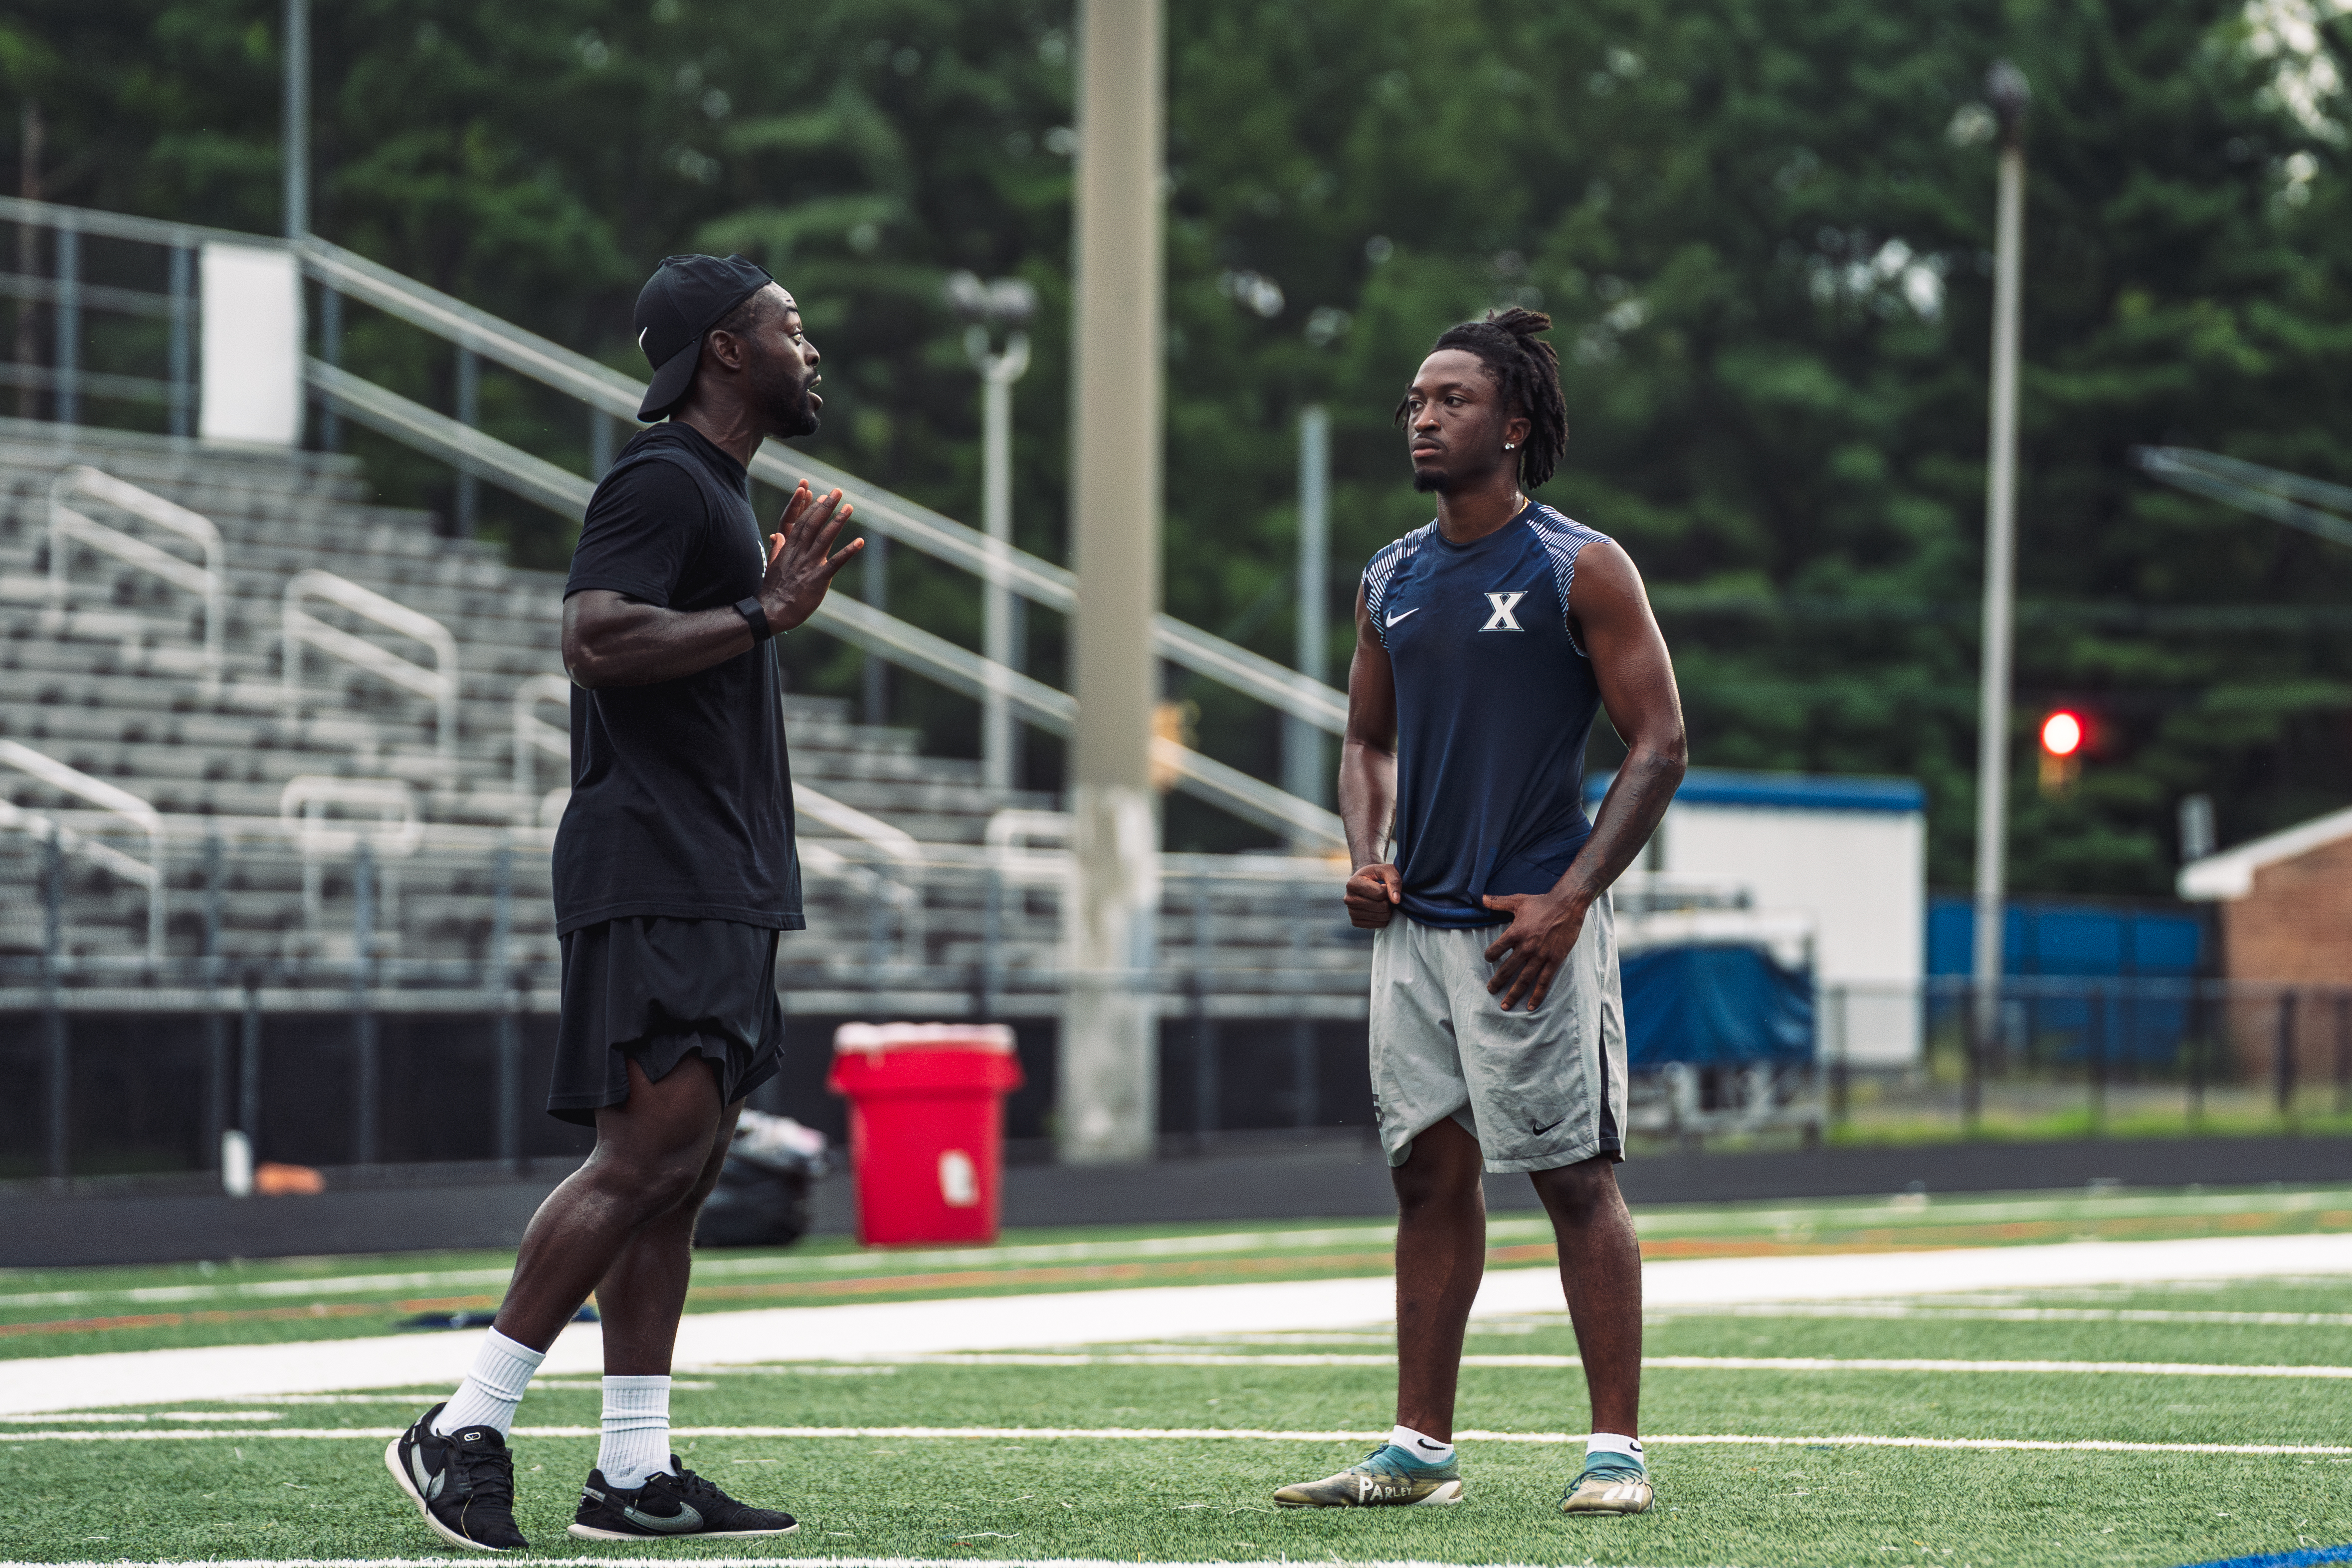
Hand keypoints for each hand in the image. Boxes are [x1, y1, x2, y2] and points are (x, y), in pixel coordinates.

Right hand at [759, 481, 861, 631]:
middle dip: (826, 507)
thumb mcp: (772, 567)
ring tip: (850, 507)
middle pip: (813, 524)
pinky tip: (860, 542)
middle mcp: (799, 554)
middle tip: (838, 491)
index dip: (812, 509)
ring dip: (838, 521)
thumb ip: (777, 550)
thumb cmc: (772, 592)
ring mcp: (808, 565)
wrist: (771, 612)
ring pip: (825, 538)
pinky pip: (836, 563)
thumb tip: (776, 535)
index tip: (822, 497)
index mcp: (789, 550)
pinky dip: (848, 552)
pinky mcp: (818, 579)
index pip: (801, 524)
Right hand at [1344, 862, 1402, 927]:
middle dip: (1389, 901)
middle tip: (1386, 895)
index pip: (1380, 893)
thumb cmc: (1377, 875)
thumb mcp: (1387, 871)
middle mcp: (1348, 899)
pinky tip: (1379, 910)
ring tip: (1382, 901)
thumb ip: (1394, 882)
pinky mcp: (1355, 922)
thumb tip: (1396, 900)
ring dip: (1388, 910)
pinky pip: (1378, 925)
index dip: (1388, 890)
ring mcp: (1351, 912)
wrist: (1366, 881)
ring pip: (1381, 917)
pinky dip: (1383, 918)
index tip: (1385, 885)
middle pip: (1381, 907)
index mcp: (1352, 883)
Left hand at [1480, 891, 1586, 1011]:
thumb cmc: (1542, 902)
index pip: (1495, 950)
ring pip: (1523, 979)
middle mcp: (1526, 947)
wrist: (1568, 905)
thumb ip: (1498, 902)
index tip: (1489, 959)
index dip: (1489, 956)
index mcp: (1515, 933)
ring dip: (1513, 994)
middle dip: (1497, 982)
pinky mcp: (1554, 960)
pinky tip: (1530, 1006)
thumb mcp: (1518, 900)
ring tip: (1505, 1005)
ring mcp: (1540, 956)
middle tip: (1490, 991)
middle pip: (1507, 969)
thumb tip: (1481, 898)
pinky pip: (1544, 981)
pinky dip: (1537, 995)